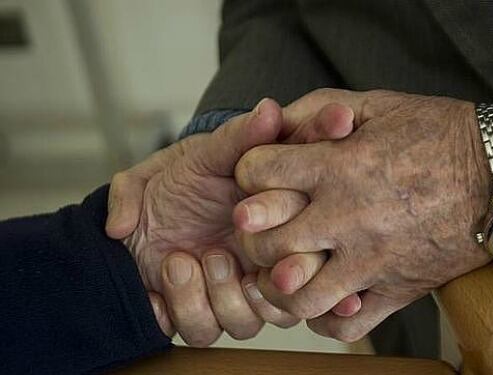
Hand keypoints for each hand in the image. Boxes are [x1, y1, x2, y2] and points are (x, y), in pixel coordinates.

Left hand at [106, 98, 360, 344]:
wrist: (130, 223)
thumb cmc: (173, 184)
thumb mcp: (202, 154)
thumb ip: (238, 136)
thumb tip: (270, 108)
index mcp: (279, 222)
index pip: (317, 229)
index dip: (308, 230)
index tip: (271, 223)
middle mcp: (271, 260)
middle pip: (304, 285)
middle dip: (277, 276)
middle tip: (231, 250)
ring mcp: (244, 291)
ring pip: (264, 318)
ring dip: (223, 293)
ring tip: (186, 258)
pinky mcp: (212, 315)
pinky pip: (216, 332)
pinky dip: (190, 307)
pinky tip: (170, 276)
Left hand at [234, 89, 492, 341]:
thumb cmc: (441, 133)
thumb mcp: (378, 104)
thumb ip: (319, 108)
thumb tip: (274, 121)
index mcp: (339, 166)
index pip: (256, 174)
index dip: (250, 173)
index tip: (264, 176)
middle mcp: (348, 216)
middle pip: (264, 242)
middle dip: (253, 235)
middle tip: (265, 229)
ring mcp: (373, 260)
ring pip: (297, 295)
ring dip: (283, 286)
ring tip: (288, 270)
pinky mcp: (398, 290)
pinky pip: (347, 325)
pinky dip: (327, 317)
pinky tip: (327, 296)